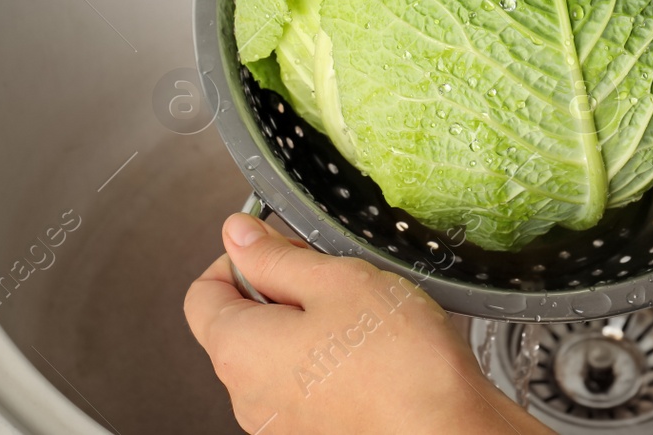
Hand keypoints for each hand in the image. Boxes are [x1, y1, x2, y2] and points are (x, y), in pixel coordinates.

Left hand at [185, 214, 547, 434]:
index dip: (240, 259)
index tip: (280, 249)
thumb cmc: (399, 365)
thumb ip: (276, 257)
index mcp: (238, 349)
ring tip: (359, 321)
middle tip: (331, 281)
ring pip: (275, 358)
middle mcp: (247, 397)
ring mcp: (278, 425)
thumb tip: (238, 237)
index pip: (202, 293)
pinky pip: (303, 389)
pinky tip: (370, 357)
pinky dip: (327, 366)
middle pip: (238, 326)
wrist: (450, 433)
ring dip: (307, 331)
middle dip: (279, 294)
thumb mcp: (336, 281)